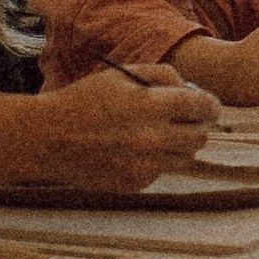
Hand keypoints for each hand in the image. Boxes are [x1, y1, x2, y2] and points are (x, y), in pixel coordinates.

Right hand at [24, 65, 222, 194]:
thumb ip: (161, 76)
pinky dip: (157, 161)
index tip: (207, 104)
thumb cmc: (84, 100)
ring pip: (185, 158)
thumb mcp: (122, 75)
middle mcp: (154, 139)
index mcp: (152, 106)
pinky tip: (135, 149)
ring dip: (180, 144)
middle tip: (187, 118)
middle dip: (198, 125)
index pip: (203, 107)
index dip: (209, 104)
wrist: (48, 138)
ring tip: (160, 132)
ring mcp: (145, 165)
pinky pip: (161, 171)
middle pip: (200, 136)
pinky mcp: (134, 183)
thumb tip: (188, 88)